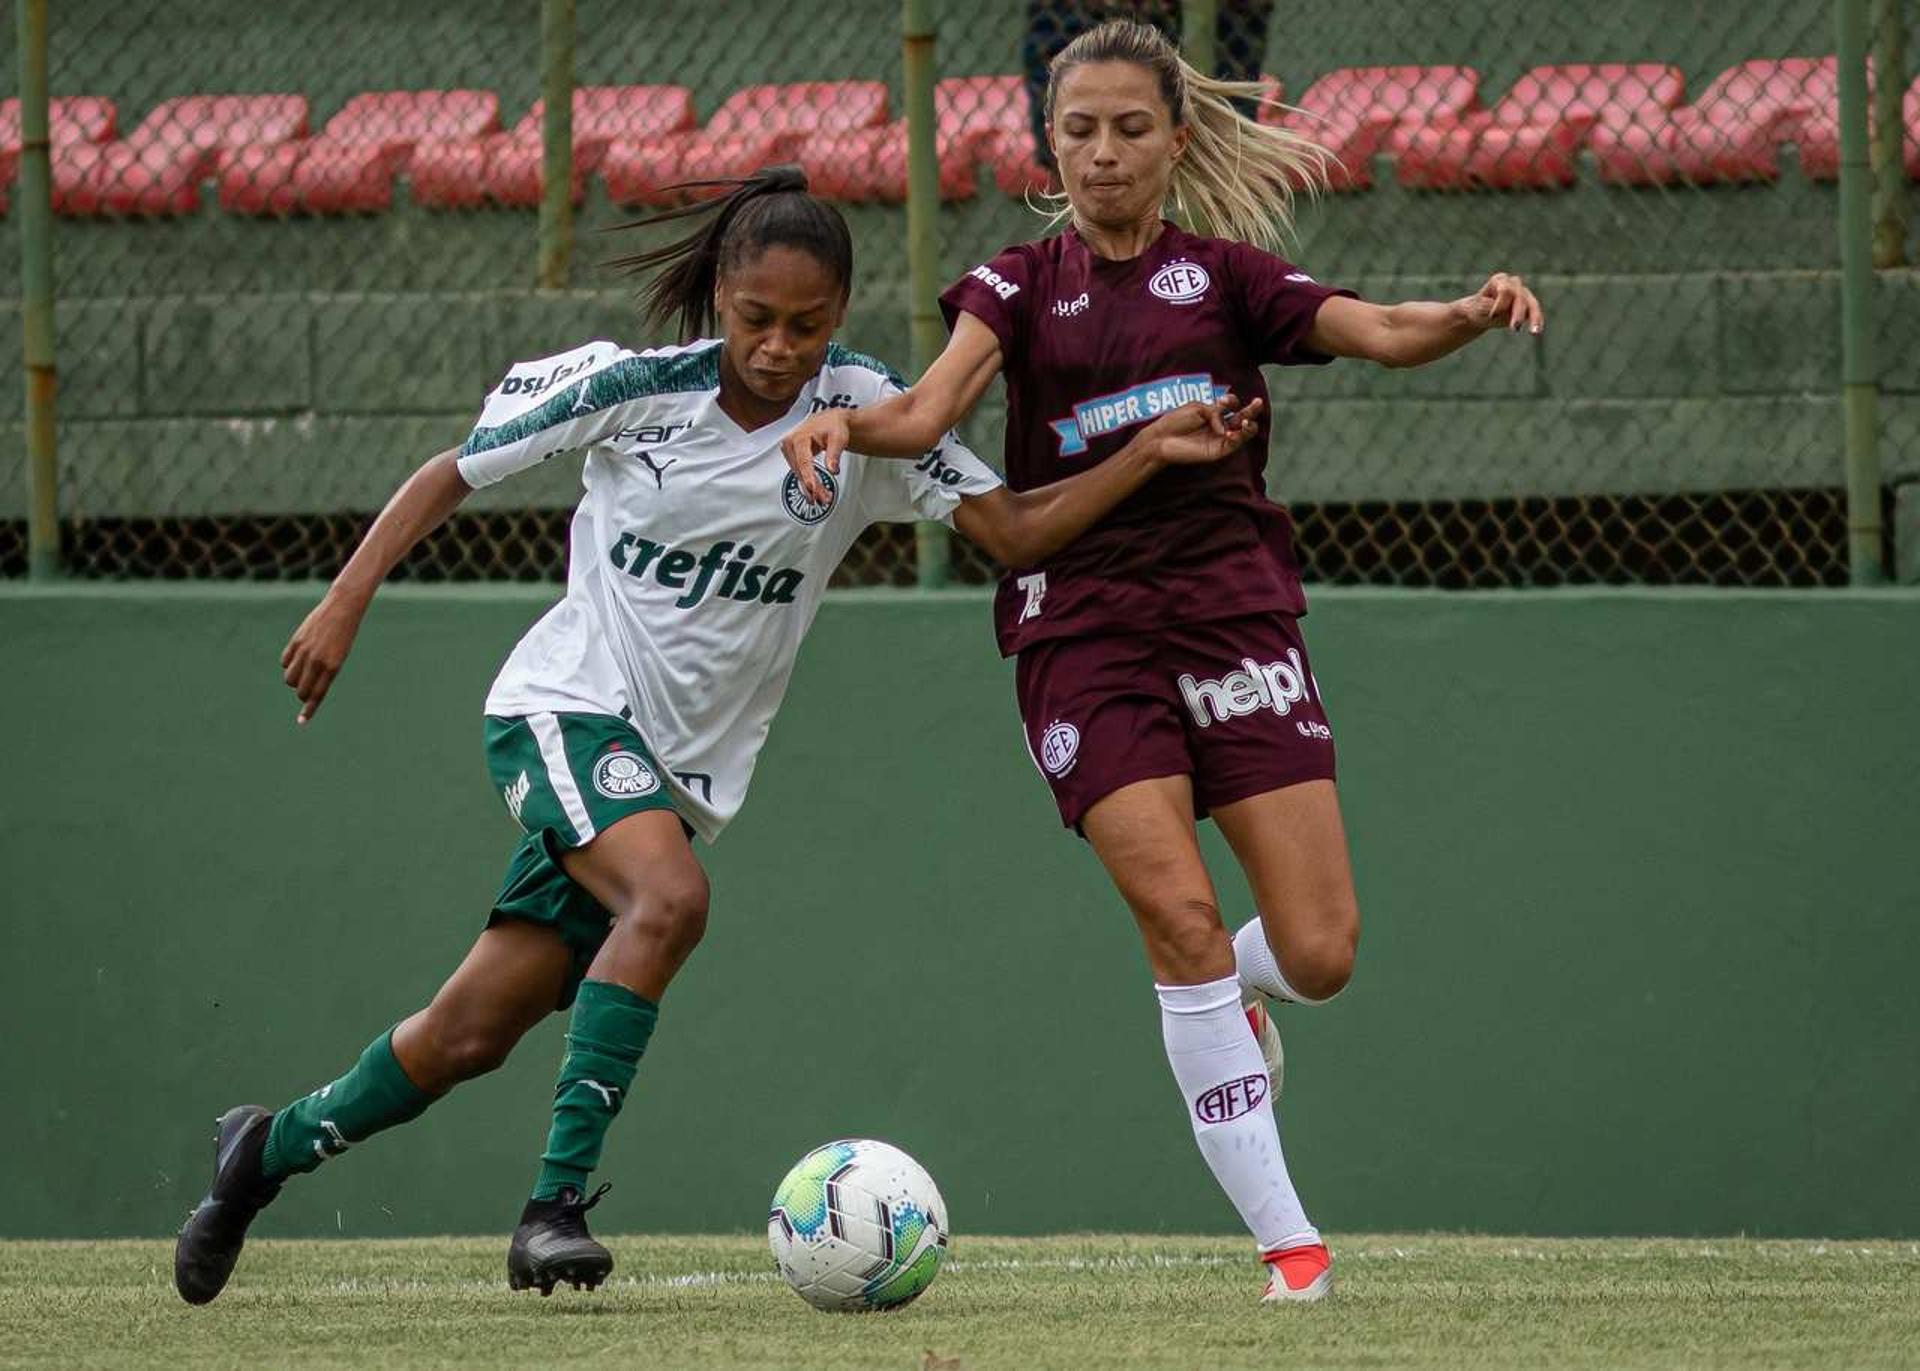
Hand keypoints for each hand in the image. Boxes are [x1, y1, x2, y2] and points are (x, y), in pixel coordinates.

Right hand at [281, 590, 365, 724]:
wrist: (342, 609)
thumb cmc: (344, 636)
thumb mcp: (339, 657)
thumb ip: (324, 672)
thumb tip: (305, 688)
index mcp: (332, 667)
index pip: (317, 695)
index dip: (309, 710)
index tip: (301, 722)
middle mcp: (317, 661)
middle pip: (300, 690)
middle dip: (302, 694)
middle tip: (307, 689)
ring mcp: (304, 651)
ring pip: (289, 678)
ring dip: (294, 680)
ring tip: (304, 672)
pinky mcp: (296, 641)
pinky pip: (284, 662)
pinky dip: (288, 664)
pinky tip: (296, 659)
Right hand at [780, 410, 850, 504]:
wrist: (830, 420)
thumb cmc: (834, 426)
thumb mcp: (838, 438)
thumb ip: (834, 453)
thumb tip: (832, 470)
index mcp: (799, 438)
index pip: (803, 461)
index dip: (808, 476)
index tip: (813, 488)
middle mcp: (790, 444)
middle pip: (801, 471)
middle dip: (812, 487)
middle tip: (824, 499)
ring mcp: (789, 451)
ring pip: (800, 475)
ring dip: (811, 489)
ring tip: (824, 499)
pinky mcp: (792, 457)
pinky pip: (800, 473)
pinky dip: (808, 483)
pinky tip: (816, 493)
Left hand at [1139, 395, 1265, 465]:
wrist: (1162, 439)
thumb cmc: (1176, 421)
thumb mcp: (1197, 408)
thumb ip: (1215, 412)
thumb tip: (1226, 427)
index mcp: (1214, 413)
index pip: (1231, 405)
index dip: (1231, 400)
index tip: (1223, 400)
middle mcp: (1220, 426)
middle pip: (1242, 417)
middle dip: (1252, 409)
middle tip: (1258, 402)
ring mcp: (1220, 439)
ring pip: (1243, 432)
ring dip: (1249, 425)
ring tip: (1246, 421)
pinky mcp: (1218, 451)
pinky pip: (1234, 444)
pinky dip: (1237, 437)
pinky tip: (1233, 431)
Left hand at [1465, 272, 1542, 334]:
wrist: (1480, 313)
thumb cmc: (1477, 309)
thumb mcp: (1477, 308)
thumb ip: (1488, 308)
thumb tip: (1494, 313)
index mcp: (1499, 280)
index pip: (1505, 290)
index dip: (1500, 304)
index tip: (1492, 316)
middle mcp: (1514, 284)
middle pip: (1520, 297)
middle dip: (1518, 313)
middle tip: (1515, 327)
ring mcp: (1523, 294)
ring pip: (1532, 304)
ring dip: (1534, 318)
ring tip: (1534, 332)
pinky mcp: (1528, 305)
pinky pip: (1535, 313)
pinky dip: (1537, 322)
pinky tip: (1537, 331)